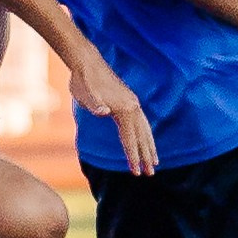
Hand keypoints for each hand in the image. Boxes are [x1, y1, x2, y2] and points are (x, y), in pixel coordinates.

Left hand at [68, 50, 157, 175]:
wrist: (86, 63)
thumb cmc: (83, 81)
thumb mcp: (84, 95)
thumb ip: (94, 104)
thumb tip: (103, 111)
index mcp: (124, 108)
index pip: (130, 140)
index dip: (133, 157)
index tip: (136, 173)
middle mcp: (133, 106)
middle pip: (141, 137)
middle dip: (146, 156)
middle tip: (150, 174)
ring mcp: (133, 103)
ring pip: (145, 130)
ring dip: (150, 147)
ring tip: (154, 162)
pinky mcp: (130, 101)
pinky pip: (142, 122)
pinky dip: (146, 134)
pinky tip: (146, 141)